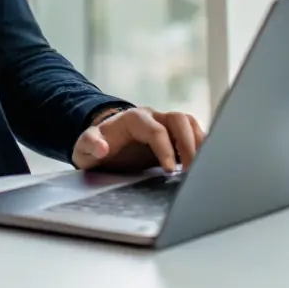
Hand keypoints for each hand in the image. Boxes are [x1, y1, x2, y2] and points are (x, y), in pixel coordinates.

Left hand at [71, 107, 205, 173]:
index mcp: (132, 119)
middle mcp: (152, 117)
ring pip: (189, 123)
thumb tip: (103, 147)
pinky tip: (204, 164)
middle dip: (188, 143)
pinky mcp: (173, 135)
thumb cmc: (96, 149)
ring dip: (199, 143)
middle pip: (178, 119)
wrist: (103, 145)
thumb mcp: (84, 149)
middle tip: (193, 170)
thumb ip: (89, 145)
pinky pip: (193, 133)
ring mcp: (164, 124)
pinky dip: (201, 145)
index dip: (165, 149)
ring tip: (202, 168)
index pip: (155, 130)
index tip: (170, 171)